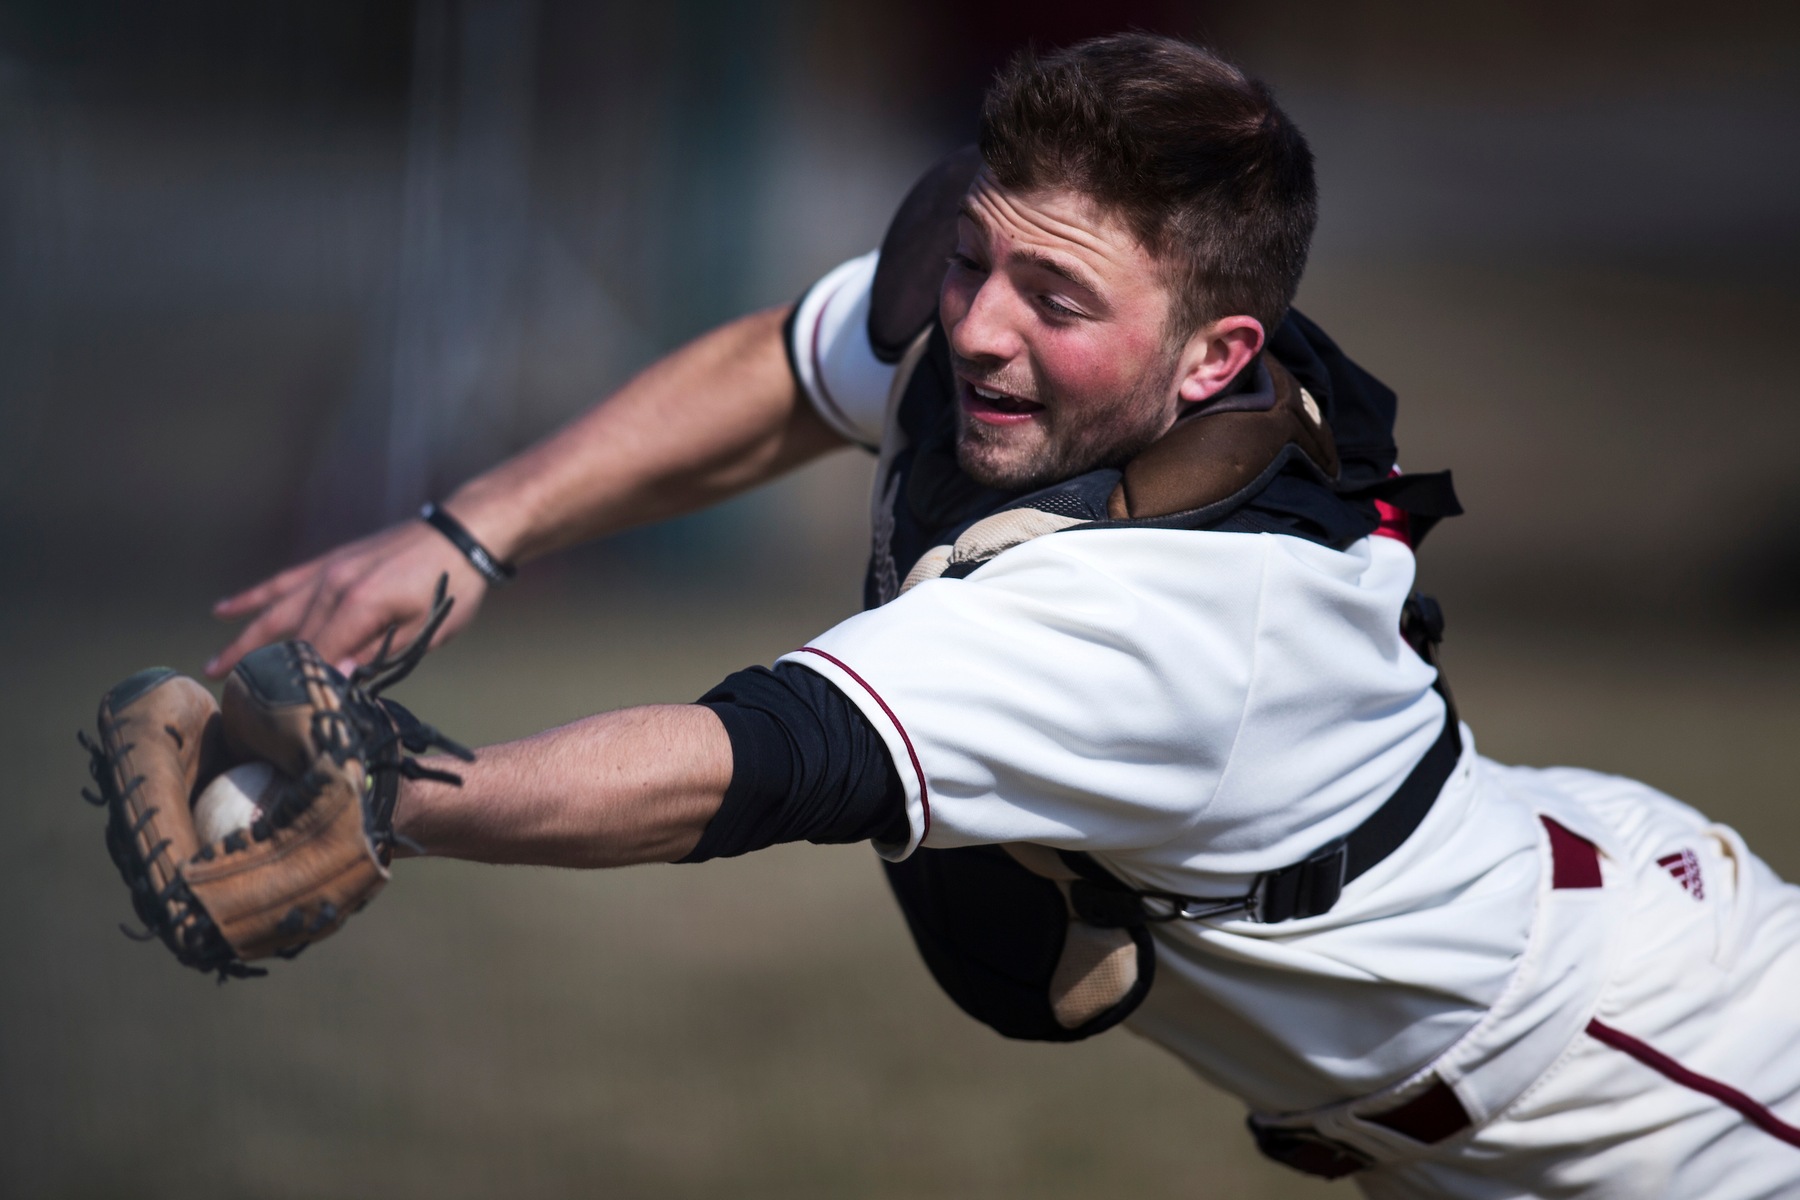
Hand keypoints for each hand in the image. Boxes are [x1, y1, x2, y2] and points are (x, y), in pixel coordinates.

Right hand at [207, 519, 488, 678]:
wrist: (460, 534)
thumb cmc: (451, 586)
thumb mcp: (425, 631)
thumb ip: (379, 654)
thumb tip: (338, 678)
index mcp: (359, 605)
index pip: (320, 655)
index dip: (304, 685)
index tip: (283, 716)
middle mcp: (333, 586)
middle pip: (292, 638)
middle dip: (263, 671)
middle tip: (233, 702)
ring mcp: (328, 571)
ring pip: (275, 611)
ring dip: (243, 639)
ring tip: (214, 665)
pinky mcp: (329, 562)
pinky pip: (283, 582)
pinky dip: (253, 597)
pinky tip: (225, 609)